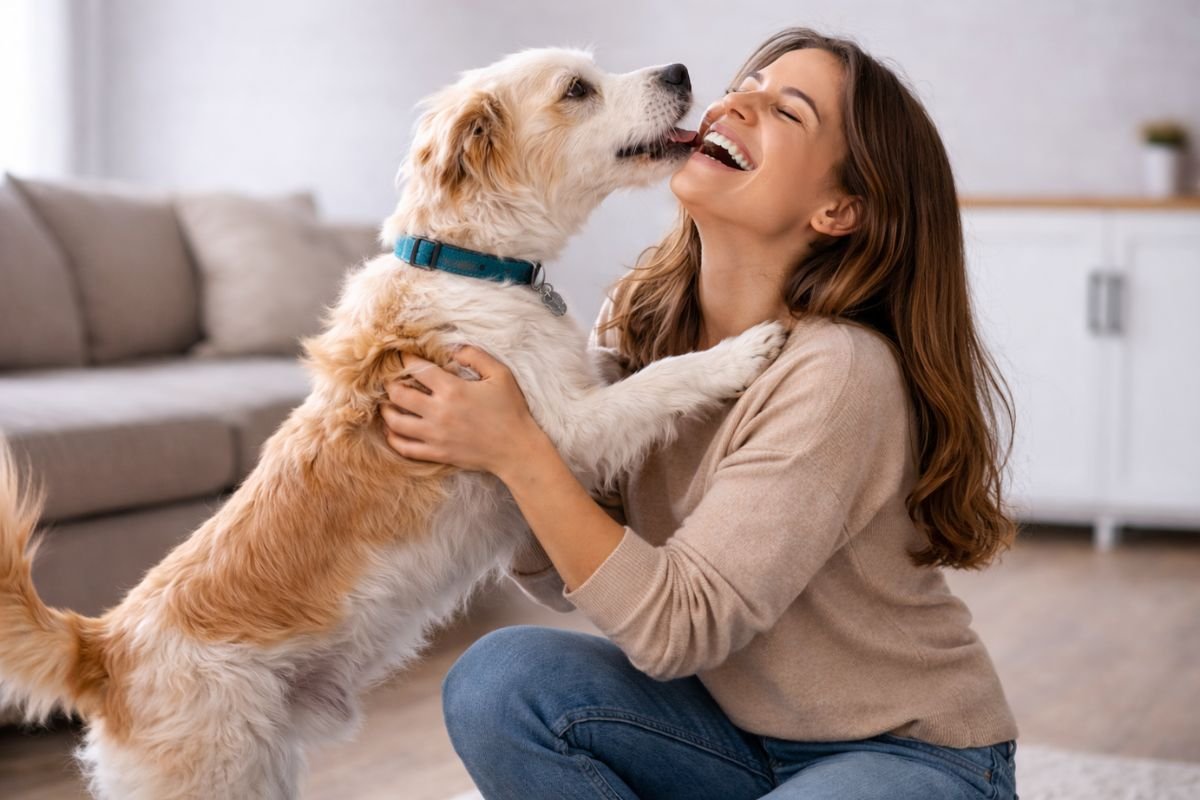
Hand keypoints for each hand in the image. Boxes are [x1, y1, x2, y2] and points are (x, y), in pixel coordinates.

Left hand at [381, 346, 544, 474]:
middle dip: (390, 383)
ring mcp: (435, 435)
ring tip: (386, 404)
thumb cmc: (511, 410)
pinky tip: (392, 431)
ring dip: (386, 411)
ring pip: (395, 422)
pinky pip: (405, 448)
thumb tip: (452, 348)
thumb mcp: (500, 374)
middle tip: (391, 379)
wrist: (516, 449)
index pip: (417, 369)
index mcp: (452, 389)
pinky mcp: (437, 453)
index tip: (402, 356)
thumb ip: (475, 356)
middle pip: (398, 394)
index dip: (405, 359)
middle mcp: (438, 412)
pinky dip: (393, 439)